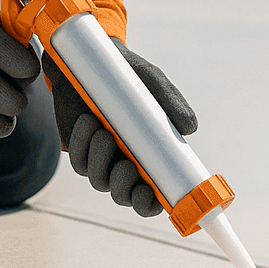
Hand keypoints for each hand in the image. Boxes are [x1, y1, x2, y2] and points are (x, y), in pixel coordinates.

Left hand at [42, 40, 196, 216]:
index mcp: (151, 157)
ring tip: (102, 131)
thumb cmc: (131, 77)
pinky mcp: (79, 149)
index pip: (152, 198)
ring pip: (99, 181)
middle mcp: (127, 164)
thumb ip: (172, 103)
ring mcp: (101, 159)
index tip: (147, 193)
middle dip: (123, 187)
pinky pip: (78, 162)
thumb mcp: (153, 83)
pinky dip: (81, 145)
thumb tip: (190, 128)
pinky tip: (87, 122)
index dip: (148, 205)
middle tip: (126, 165)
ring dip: (100, 161)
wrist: (93, 62)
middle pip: (124, 197)